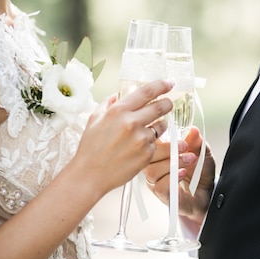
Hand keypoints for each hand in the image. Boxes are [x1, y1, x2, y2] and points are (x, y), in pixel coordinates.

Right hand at [72, 79, 172, 195]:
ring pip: (161, 126)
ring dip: (159, 125)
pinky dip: (150, 143)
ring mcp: (141, 139)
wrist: (91, 174)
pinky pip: (155, 144)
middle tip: (168, 103)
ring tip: (146, 130)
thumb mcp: (94, 119)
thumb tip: (118, 95)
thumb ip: (108, 104)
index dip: (161, 85)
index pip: (147, 92)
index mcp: (119, 111)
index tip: (168, 83)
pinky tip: (137, 148)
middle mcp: (132, 123)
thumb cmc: (91, 148)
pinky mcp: (147, 154)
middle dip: (167, 103)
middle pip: (161, 107)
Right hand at [143, 126, 215, 225]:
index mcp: (159, 155)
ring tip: (189, 160)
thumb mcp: (201, 153)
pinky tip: (183, 173)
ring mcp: (157, 182)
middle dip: (166, 149)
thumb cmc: (200, 174)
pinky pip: (159, 186)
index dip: (154, 136)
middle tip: (184, 147)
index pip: (147, 143)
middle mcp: (154, 168)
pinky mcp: (163, 195)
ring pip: (151, 171)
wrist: (208, 194)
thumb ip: (196, 142)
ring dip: (172, 163)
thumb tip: (193, 130)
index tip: (169, 131)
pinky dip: (172, 178)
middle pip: (146, 156)